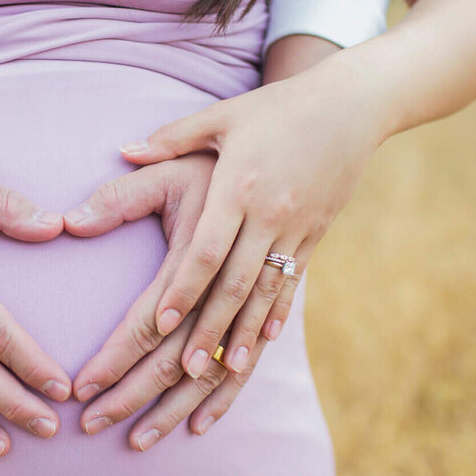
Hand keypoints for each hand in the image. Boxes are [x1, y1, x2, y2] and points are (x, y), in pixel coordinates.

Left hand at [115, 65, 382, 381]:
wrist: (352, 104)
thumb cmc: (275, 108)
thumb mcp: (221, 116)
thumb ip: (171, 137)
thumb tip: (123, 151)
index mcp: (238, 186)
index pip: (207, 250)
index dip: (183, 290)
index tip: (160, 324)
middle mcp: (269, 214)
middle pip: (234, 283)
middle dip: (209, 330)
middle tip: (184, 370)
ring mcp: (297, 228)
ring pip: (266, 291)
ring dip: (244, 335)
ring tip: (224, 372)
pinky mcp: (317, 233)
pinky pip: (294, 282)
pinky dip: (277, 314)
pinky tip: (264, 343)